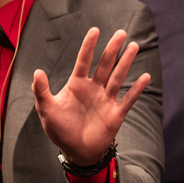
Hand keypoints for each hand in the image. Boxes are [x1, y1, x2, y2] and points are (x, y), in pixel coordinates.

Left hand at [32, 27, 150, 165]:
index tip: (95, 30)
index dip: (89, 46)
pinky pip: (128, 99)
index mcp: (77, 84)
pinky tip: (146, 77)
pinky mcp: (116, 113)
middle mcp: (94, 88)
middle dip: (112, 48)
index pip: (84, 61)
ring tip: (133, 46)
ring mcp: (106, 100)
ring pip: (118, 76)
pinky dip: (138, 89)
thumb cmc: (60, 130)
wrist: (76, 152)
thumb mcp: (47, 110)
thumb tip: (37, 72)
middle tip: (120, 33)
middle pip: (105, 64)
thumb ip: (41, 91)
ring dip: (126, 62)